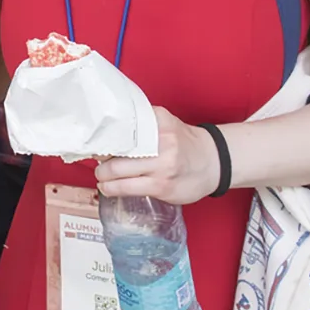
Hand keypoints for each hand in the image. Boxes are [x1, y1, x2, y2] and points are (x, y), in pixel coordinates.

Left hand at [93, 108, 219, 205]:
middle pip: (116, 151)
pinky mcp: (162, 186)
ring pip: (118, 172)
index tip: (96, 142)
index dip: (105, 137)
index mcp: (160, 122)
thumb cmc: (184, 142)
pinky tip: (108, 188)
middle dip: (101, 159)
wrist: (213, 162)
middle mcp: (161, 142)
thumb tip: (109, 127)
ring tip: (101, 176)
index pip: (122, 126)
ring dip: (103, 176)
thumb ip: (142, 121)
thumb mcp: (166, 122)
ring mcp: (162, 166)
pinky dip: (112, 189)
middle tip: (98, 161)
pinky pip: (128, 189)